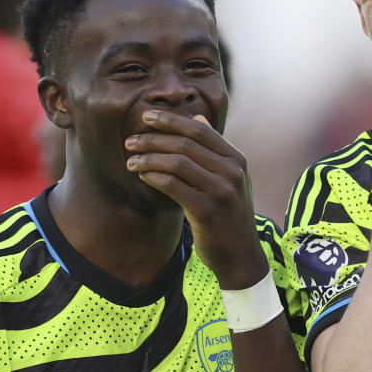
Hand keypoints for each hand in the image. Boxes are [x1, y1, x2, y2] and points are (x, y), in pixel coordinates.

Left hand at [124, 111, 267, 288]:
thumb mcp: (230, 178)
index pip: (200, 129)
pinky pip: (173, 186)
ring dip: (148, 159)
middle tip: (130, 142)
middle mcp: (232, 172)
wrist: (241, 255)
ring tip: (131, 161)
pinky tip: (142, 177)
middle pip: (185, 143)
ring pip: (177, 162)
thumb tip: (198, 117)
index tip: (146, 117)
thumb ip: (214, 150)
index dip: (171, 120)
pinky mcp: (207, 211)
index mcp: (236, 159)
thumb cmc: (229, 215)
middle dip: (153, 139)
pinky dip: (154, 177)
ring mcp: (221, 191)